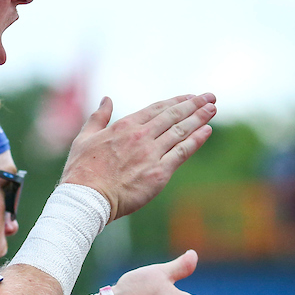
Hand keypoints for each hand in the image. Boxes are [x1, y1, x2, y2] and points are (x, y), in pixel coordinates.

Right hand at [62, 94, 216, 220]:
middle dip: (194, 105)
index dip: (175, 101)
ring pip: (181, 131)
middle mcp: (140, 136)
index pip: (156, 109)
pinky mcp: (159, 172)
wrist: (87, 198)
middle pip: (173, 116)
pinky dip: (196, 140)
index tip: (189, 97)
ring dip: (199, 118)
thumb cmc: (81, 170)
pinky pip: (182, 152)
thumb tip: (107, 99)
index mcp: (124, 126)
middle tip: (210, 96)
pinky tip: (207, 131)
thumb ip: (98, 117)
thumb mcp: (84, 138)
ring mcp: (151, 153)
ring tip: (213, 108)